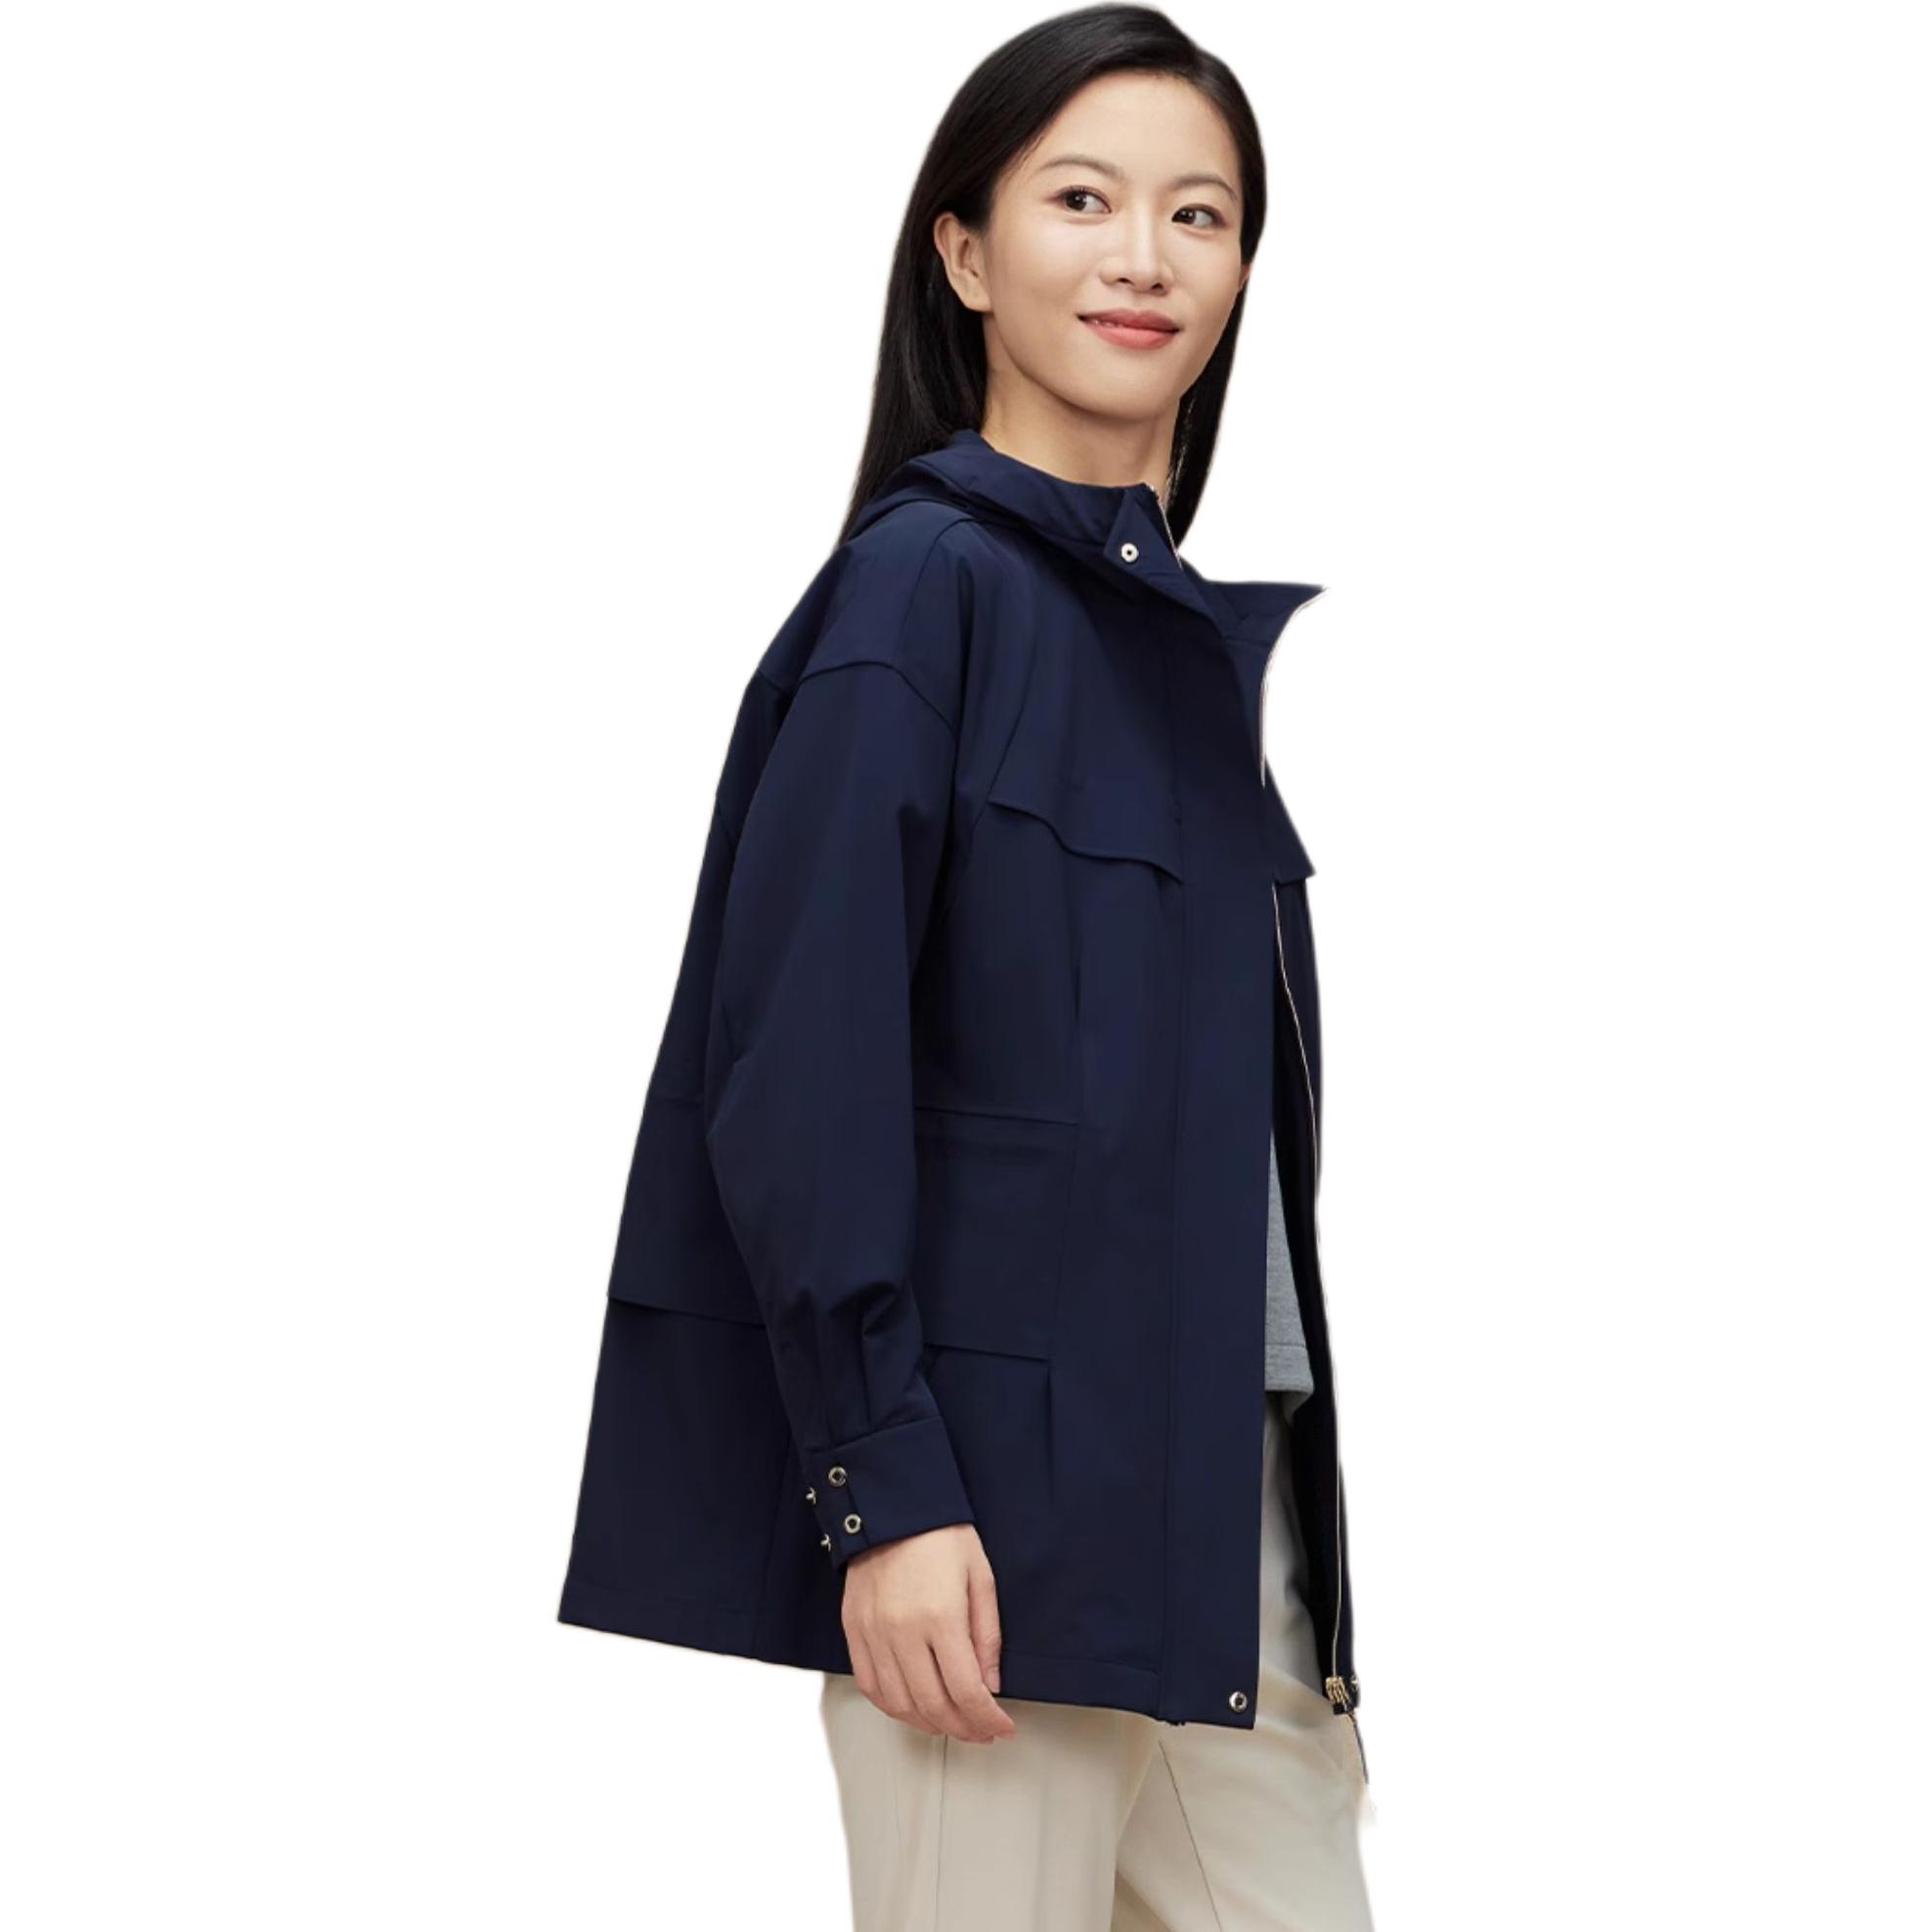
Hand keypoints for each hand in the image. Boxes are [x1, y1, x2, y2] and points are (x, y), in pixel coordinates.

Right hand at [840, 1522, 1016, 1742]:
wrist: (891, 1506)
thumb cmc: (940, 1534)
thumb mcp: (980, 1577)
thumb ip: (987, 1635)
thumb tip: (991, 1684)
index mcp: (940, 1617)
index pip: (966, 1691)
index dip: (988, 1720)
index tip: (1003, 1727)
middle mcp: (902, 1631)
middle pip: (933, 1706)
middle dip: (964, 1728)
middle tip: (982, 1730)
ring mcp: (873, 1634)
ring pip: (899, 1704)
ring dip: (929, 1724)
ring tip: (951, 1721)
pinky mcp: (853, 1631)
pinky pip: (870, 1686)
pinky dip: (893, 1706)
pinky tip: (912, 1705)